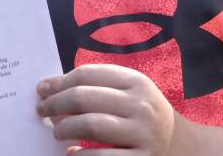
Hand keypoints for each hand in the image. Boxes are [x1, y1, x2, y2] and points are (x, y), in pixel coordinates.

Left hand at [36, 64, 191, 154]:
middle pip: (84, 97)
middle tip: (42, 111)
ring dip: (64, 128)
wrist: (179, 146)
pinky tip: (73, 154)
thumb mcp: (130, 94)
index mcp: (137, 83)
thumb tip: (51, 90)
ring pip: (90, 124)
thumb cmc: (142, 116)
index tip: (42, 89)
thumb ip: (98, 87)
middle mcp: (141, 105)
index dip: (60, 81)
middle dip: (55, 104)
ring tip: (57, 132)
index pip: (88, 74)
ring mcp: (142, 134)